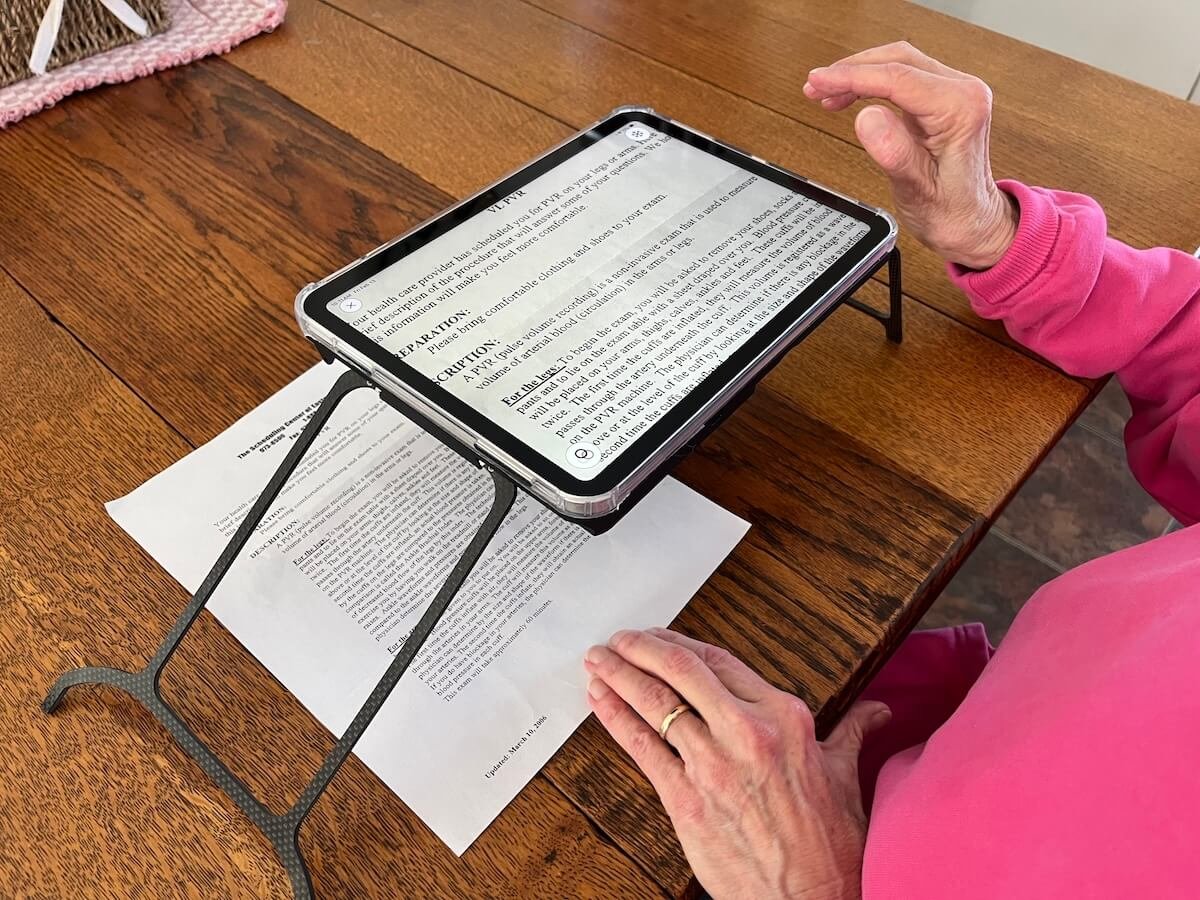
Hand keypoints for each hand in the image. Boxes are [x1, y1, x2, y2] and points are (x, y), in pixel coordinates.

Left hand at [584, 628, 889, 899]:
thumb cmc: (830, 844)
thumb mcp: (844, 775)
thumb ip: (852, 731)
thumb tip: (877, 711)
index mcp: (784, 717)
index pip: (719, 661)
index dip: (680, 643)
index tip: (658, 636)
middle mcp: (746, 731)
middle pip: (680, 671)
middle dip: (640, 648)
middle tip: (617, 639)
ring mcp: (712, 764)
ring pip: (655, 703)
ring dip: (619, 676)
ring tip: (597, 661)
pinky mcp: (685, 799)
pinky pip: (642, 746)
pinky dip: (615, 717)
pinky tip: (599, 701)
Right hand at [803, 42, 1017, 268]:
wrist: (974, 225)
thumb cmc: (954, 214)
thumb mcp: (918, 191)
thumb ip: (895, 153)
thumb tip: (867, 117)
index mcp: (960, 109)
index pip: (897, 78)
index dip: (852, 77)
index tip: (819, 81)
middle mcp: (962, 92)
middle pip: (898, 60)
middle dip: (852, 70)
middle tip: (816, 85)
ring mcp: (954, 94)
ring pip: (899, 64)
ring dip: (860, 74)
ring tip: (826, 92)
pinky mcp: (942, 101)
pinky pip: (903, 79)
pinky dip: (872, 83)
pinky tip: (850, 96)